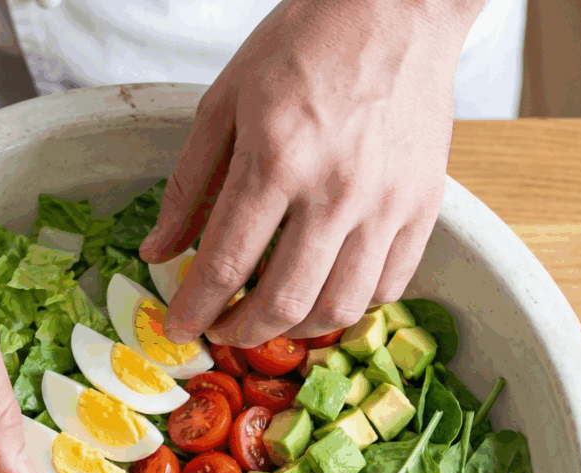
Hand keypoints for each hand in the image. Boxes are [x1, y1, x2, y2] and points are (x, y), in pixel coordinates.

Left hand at [139, 0, 481, 346]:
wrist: (400, 5)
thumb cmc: (306, 44)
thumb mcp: (225, 102)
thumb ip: (189, 186)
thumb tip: (157, 253)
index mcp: (276, 158)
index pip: (224, 266)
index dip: (194, 311)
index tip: (179, 329)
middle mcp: (335, 190)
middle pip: (282, 302)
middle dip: (240, 333)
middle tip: (221, 329)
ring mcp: (386, 203)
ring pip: (338, 308)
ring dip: (294, 331)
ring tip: (269, 317)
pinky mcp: (422, 208)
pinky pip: (387, 288)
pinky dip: (349, 306)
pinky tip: (323, 291)